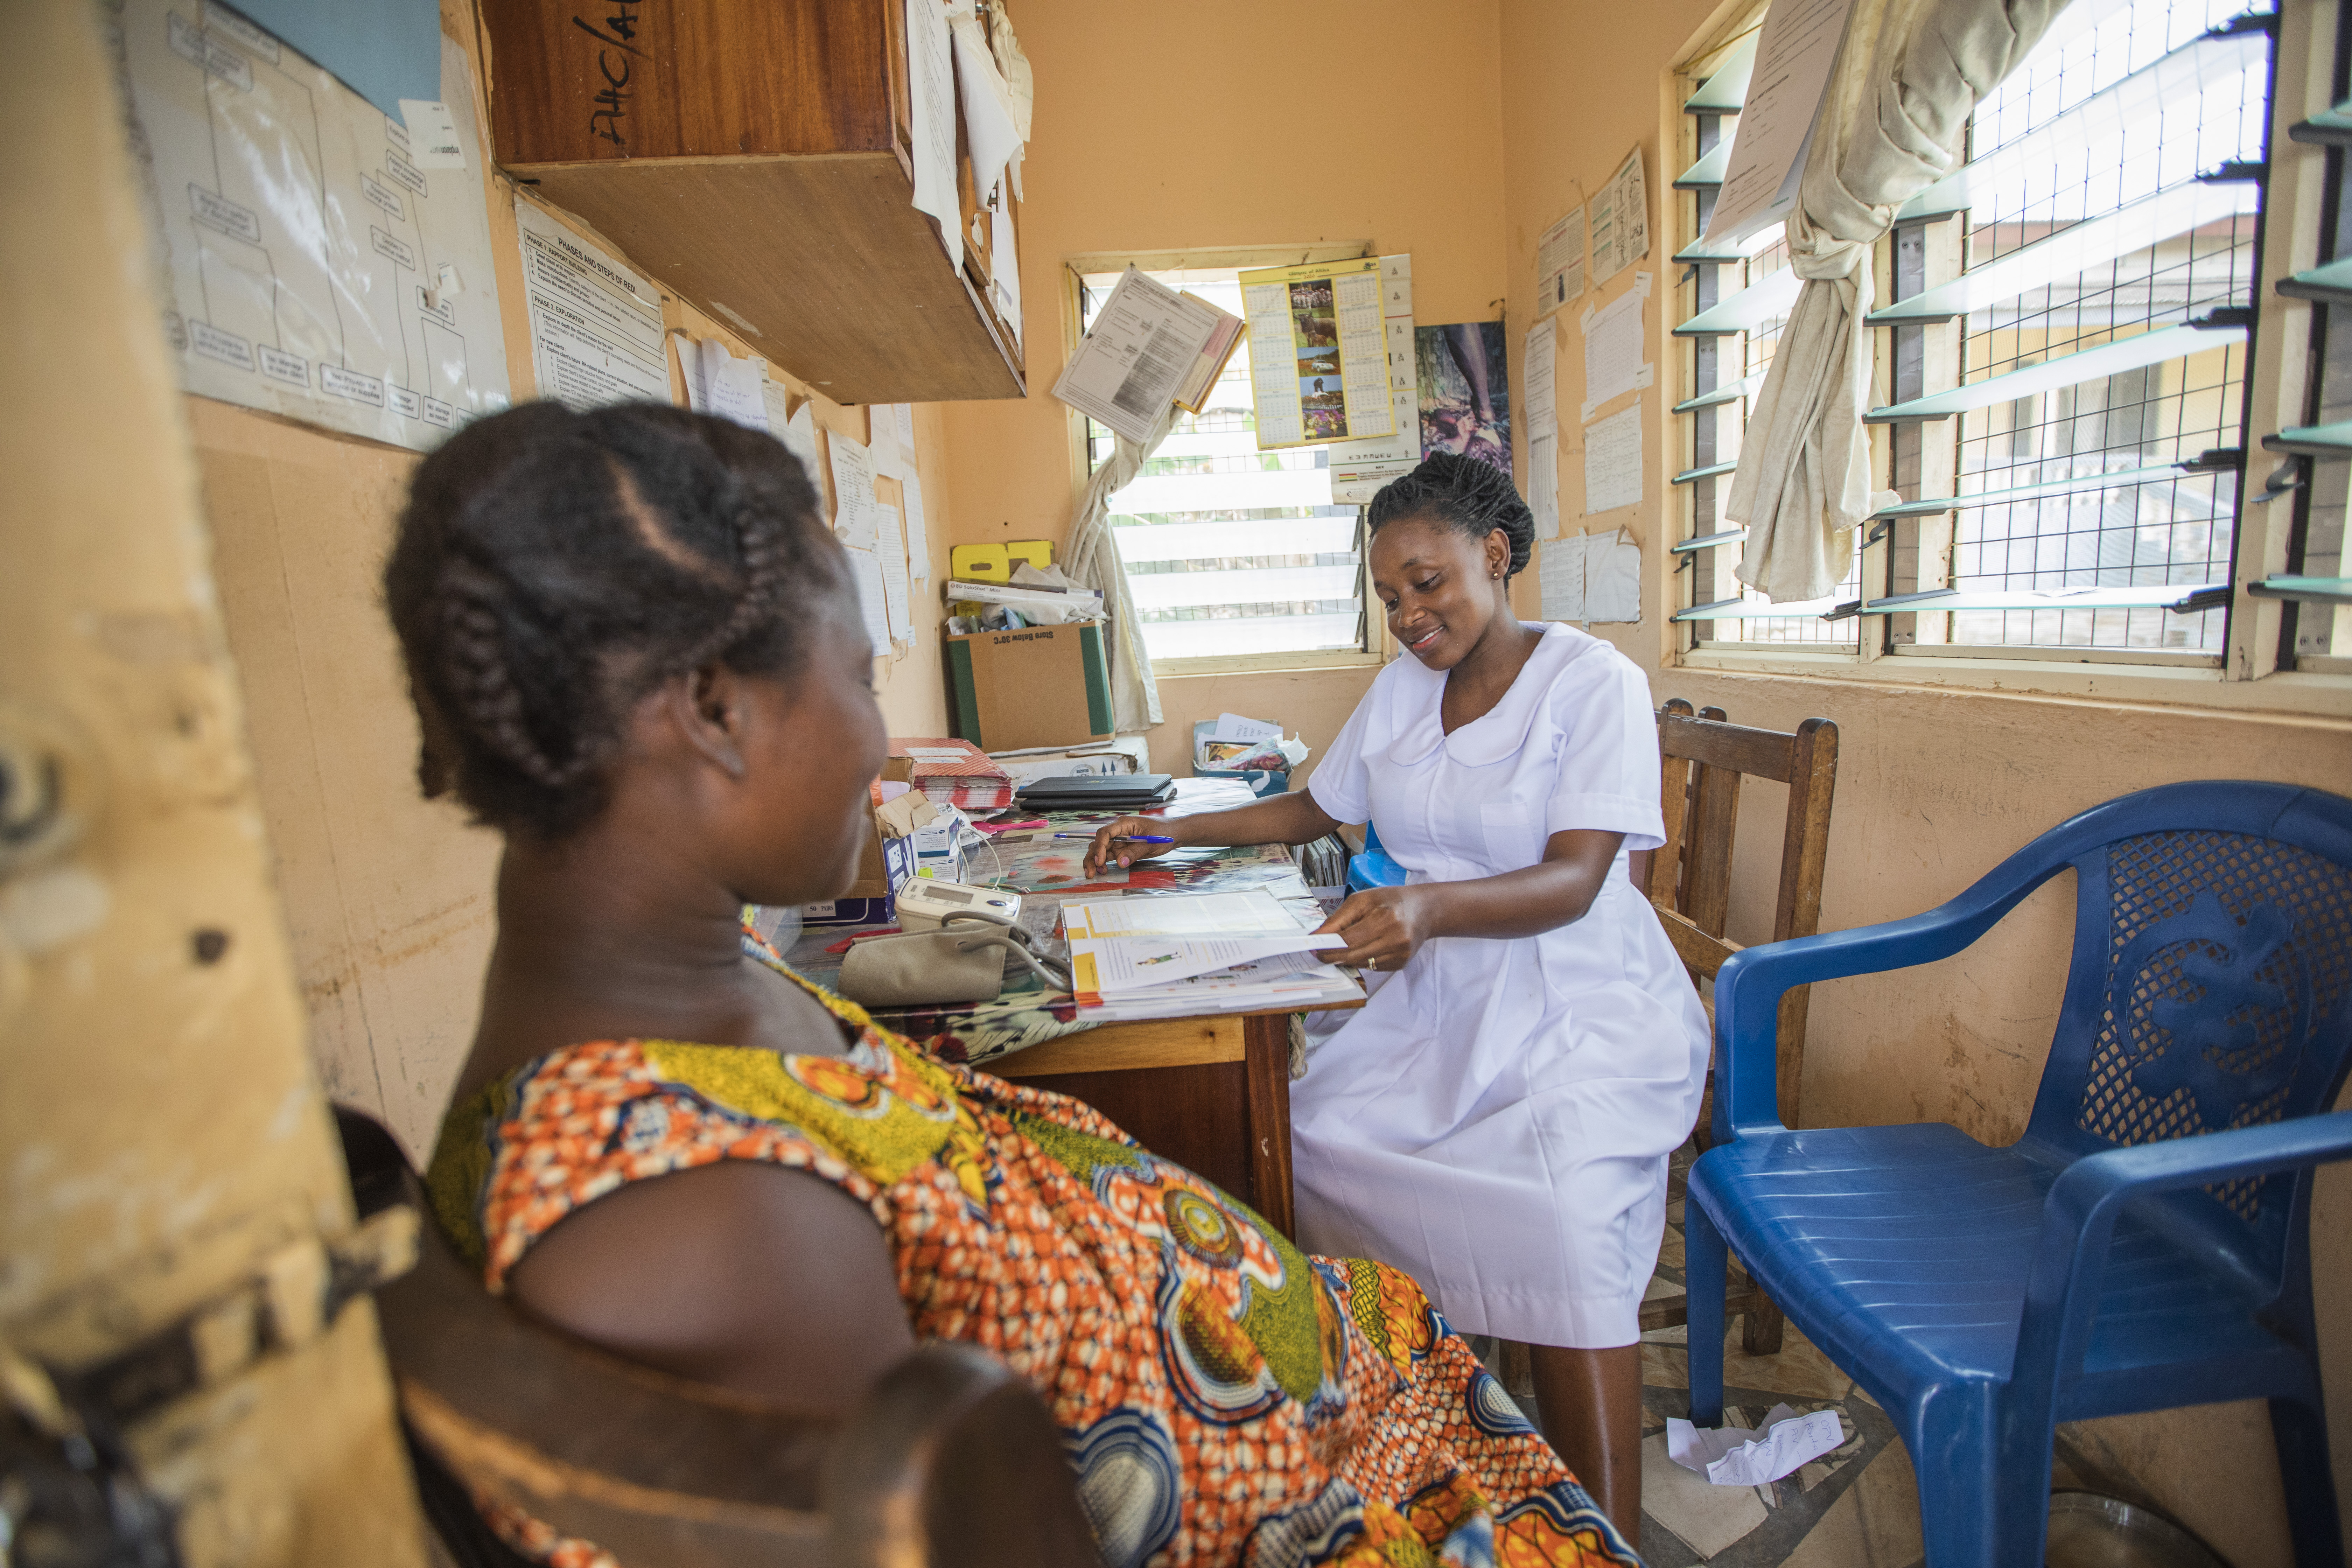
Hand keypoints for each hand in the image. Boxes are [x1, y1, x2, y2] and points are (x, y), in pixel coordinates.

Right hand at [1082, 815, 1179, 876]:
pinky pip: (1109, 856)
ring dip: (1095, 861)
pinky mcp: (1122, 849)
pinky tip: (1102, 871)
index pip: (1105, 833)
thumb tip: (1120, 862)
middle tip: (1090, 872)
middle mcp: (1118, 832)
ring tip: (1094, 874)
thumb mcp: (1151, 842)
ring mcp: (1119, 841)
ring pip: (1101, 851)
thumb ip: (1135, 852)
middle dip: (1093, 857)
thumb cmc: (1164, 832)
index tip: (1100, 860)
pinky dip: (1104, 863)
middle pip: (1099, 843)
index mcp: (1124, 824)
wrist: (1174, 834)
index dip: (1099, 847)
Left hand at [1313, 885, 1431, 974]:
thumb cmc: (1391, 901)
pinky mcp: (1401, 964)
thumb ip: (1338, 919)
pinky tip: (1360, 950)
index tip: (1313, 948)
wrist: (1424, 910)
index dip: (1327, 947)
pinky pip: (1372, 967)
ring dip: (1345, 959)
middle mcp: (1395, 939)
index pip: (1348, 941)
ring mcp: (1400, 954)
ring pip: (1361, 964)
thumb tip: (1316, 936)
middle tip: (1319, 953)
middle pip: (1353, 956)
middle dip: (1332, 956)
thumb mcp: (1362, 900)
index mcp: (1385, 919)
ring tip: (1339, 949)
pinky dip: (1361, 960)